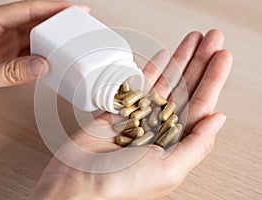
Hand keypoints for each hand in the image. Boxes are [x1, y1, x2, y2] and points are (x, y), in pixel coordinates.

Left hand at [0, 1, 89, 106]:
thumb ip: (9, 72)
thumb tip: (40, 65)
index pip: (24, 9)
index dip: (50, 7)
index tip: (71, 7)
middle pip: (31, 19)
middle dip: (56, 20)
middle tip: (77, 22)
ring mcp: (0, 43)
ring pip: (32, 35)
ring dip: (51, 38)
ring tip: (70, 40)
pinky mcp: (4, 56)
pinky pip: (29, 51)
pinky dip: (43, 53)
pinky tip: (53, 57)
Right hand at [30, 30, 232, 198]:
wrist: (76, 184)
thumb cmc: (119, 186)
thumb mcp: (168, 170)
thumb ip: (197, 145)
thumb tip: (218, 119)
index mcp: (175, 143)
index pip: (201, 106)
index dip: (213, 80)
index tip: (221, 57)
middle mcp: (160, 129)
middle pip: (186, 89)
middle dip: (199, 63)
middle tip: (211, 40)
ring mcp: (139, 118)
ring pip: (165, 83)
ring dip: (179, 61)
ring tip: (192, 41)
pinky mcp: (119, 111)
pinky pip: (138, 86)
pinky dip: (151, 70)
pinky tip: (163, 57)